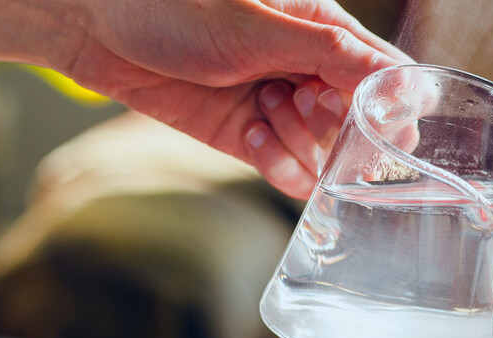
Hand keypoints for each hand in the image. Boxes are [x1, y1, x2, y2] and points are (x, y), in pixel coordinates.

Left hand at [58, 0, 411, 197]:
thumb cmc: (172, 5)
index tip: (376, 123)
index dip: (386, 105)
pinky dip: (277, 164)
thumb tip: (398, 79)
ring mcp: (275, 104)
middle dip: (333, 123)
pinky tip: (254, 137)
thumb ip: (331, 55)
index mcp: (320, 27)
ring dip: (297, 142)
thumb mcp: (258, 27)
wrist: (95, 26)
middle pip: (355, 121)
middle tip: (298, 101)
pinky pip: (283, 167)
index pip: (381, 75)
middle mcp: (304, 68)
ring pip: (319, 150)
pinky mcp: (245, 135)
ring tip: (262, 111)